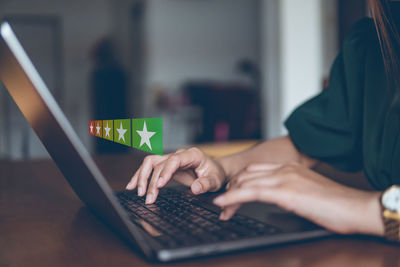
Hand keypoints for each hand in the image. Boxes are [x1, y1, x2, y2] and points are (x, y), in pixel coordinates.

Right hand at [126, 147, 226, 203]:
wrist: (215, 171)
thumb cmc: (215, 174)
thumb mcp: (215, 180)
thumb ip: (206, 184)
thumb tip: (195, 188)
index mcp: (192, 155)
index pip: (175, 160)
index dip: (166, 171)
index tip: (160, 185)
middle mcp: (179, 154)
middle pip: (160, 163)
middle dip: (152, 181)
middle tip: (149, 198)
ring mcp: (171, 159)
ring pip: (151, 162)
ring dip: (142, 176)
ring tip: (138, 192)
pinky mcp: (166, 165)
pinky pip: (150, 168)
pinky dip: (140, 176)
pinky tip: (132, 186)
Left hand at [214, 162, 383, 235]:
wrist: (356, 207)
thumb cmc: (336, 204)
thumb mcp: (308, 192)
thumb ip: (291, 190)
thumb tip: (280, 198)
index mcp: (290, 167)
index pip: (255, 170)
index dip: (240, 181)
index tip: (232, 192)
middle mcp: (284, 169)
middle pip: (247, 174)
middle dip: (232, 188)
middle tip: (223, 202)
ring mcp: (284, 178)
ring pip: (246, 183)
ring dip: (229, 195)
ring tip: (220, 206)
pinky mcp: (285, 192)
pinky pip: (251, 193)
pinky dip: (233, 198)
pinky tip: (223, 204)